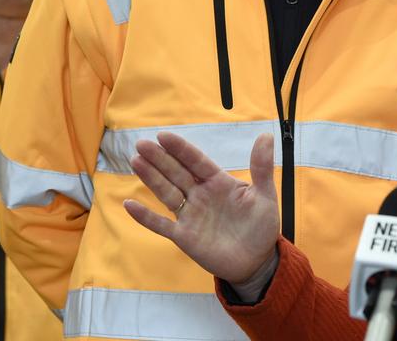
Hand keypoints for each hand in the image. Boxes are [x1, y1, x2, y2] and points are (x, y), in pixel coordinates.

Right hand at [123, 131, 278, 284]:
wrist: (257, 261)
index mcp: (218, 182)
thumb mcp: (265, 195)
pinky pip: (161, 225)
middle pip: (176, 173)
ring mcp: (190, 215)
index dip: (180, 149)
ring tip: (135, 160)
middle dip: (159, 158)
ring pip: (166, 192)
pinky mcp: (184, 236)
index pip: (196, 161)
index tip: (163, 135)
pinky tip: (129, 205)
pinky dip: (145, 217)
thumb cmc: (261, 226)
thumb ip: (262, 167)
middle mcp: (200, 195)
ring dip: (151, 178)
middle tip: (141, 143)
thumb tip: (267, 135)